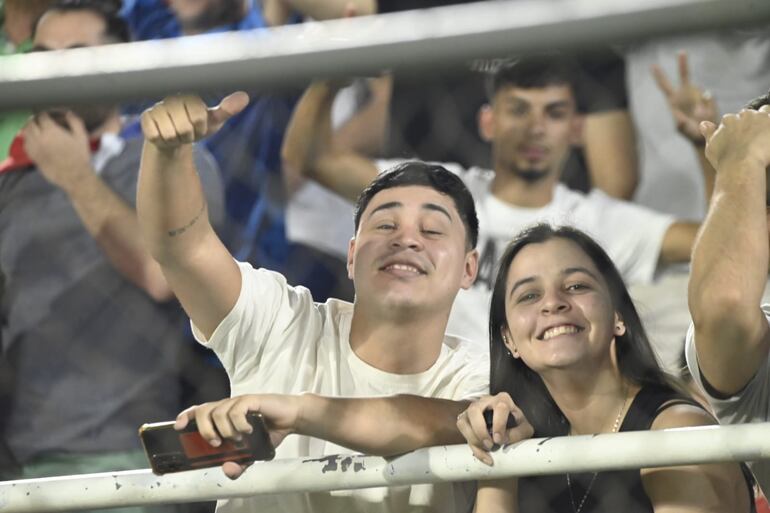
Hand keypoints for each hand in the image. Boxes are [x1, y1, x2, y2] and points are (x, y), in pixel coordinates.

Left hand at [22, 112, 93, 191]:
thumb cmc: (80, 156)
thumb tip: (68, 113)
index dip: (44, 114)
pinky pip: (25, 145)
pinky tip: (32, 140)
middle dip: (35, 120)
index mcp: (51, 131)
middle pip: (31, 124)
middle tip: (39, 120)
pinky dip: (27, 140)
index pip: (42, 117)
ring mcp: (35, 148)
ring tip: (34, 128)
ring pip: (26, 133)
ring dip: (29, 129)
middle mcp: (40, 138)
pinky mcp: (33, 157)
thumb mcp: (82, 137)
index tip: (48, 115)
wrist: (75, 176)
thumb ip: (75, 122)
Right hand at [141, 92, 249, 150]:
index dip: (200, 127)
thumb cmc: (196, 126)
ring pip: (170, 133)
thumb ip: (227, 109)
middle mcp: (171, 98)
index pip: (199, 117)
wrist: (175, 137)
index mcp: (190, 95)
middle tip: (186, 131)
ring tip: (176, 133)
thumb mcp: (214, 120)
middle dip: (188, 135)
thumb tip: (245, 97)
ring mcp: (156, 107)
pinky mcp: (145, 118)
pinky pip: (155, 135)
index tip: (198, 125)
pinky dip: (162, 141)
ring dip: (176, 139)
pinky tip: (164, 135)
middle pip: (184, 127)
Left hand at [174, 393, 301, 478]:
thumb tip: (228, 470)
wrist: (291, 419)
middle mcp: (228, 406)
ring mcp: (239, 402)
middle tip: (216, 443)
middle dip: (205, 429)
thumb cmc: (269, 432)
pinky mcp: (251, 400)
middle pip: (204, 410)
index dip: (187, 416)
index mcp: (224, 415)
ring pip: (219, 412)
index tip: (178, 426)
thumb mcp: (252, 454)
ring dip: (225, 430)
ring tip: (238, 439)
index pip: (199, 411)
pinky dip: (239, 423)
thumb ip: (240, 464)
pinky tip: (248, 430)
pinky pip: (237, 410)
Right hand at [456, 393, 532, 466]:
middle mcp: (485, 401)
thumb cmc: (516, 423)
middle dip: (480, 431)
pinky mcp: (465, 419)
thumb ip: (519, 434)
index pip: (500, 407)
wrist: (510, 422)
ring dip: (473, 438)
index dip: (499, 424)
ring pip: (463, 421)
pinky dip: (472, 446)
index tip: (499, 439)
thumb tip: (504, 440)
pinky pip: (462, 432)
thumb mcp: (524, 428)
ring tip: (486, 449)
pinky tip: (483, 454)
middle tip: (490, 445)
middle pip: (474, 410)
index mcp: (503, 399)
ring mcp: (472, 409)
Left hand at [652, 52, 716, 145]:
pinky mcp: (709, 99)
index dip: (659, 76)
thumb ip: (680, 124)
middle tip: (681, 52)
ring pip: (700, 92)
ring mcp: (698, 96)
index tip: (653, 66)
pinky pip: (709, 98)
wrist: (705, 134)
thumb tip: (679, 119)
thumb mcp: (683, 130)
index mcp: (674, 101)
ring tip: (698, 117)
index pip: (665, 86)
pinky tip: (706, 114)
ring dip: (700, 105)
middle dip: (683, 64)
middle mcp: (686, 95)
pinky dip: (708, 106)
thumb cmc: (690, 132)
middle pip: (684, 76)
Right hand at [700, 104, 769, 171]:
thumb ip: (709, 133)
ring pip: (765, 110)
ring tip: (765, 132)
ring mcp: (761, 118)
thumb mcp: (712, 146)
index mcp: (728, 120)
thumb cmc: (724, 160)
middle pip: (749, 113)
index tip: (739, 137)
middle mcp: (744, 115)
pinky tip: (769, 139)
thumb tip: (703, 123)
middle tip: (753, 136)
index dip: (736, 127)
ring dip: (765, 118)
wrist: (741, 166)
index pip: (732, 118)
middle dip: (750, 121)